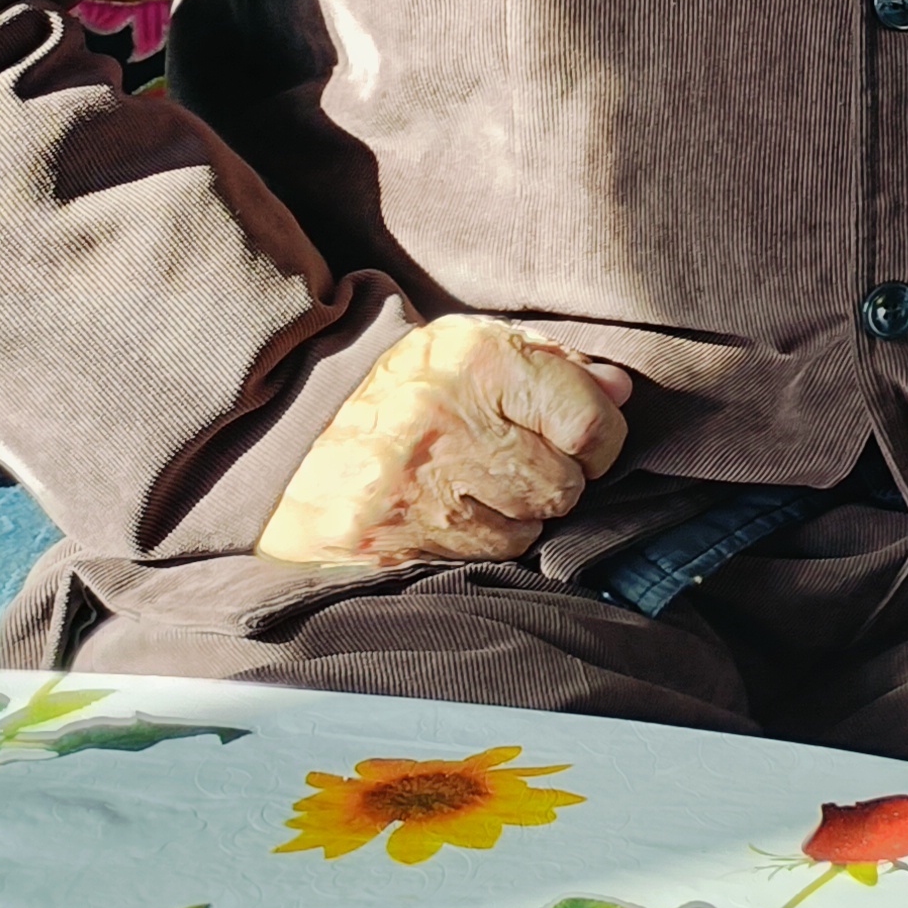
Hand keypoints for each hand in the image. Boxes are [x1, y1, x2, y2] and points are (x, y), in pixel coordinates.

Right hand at [258, 314, 632, 567]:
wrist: (288, 422)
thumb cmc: (401, 385)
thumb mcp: (473, 350)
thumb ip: (554, 367)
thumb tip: (619, 392)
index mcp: (478, 363)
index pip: (588, 420)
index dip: (600, 439)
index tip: (586, 442)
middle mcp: (447, 424)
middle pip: (563, 485)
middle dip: (553, 480)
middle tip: (514, 463)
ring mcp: (414, 489)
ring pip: (524, 530)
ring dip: (514, 515)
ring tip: (472, 485)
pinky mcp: (387, 540)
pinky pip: (475, 557)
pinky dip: (473, 541)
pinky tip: (442, 512)